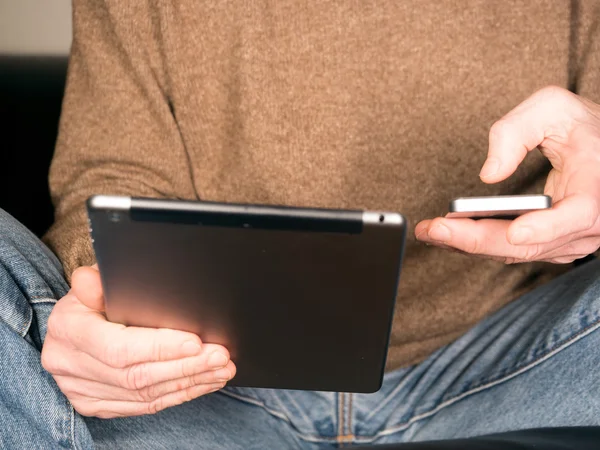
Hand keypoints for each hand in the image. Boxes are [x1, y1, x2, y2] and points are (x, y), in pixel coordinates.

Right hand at [41, 265, 235, 417]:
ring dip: (189, 383)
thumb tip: (95, 277)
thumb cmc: (90, 301)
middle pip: (137, 375)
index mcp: (68, 330)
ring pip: (144, 395)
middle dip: (186, 367)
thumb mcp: (92, 284)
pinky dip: (177, 395)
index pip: (120, 348)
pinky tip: (203, 383)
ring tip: (220, 370)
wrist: (67, 330)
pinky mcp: (96, 405)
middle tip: (220, 357)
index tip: (197, 342)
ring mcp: (81, 391)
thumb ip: (98, 283)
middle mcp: (69, 365)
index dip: (161, 348)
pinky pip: (143, 406)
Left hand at [416, 86, 599, 263]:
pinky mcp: (553, 245)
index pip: (579, 214)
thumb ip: (516, 131)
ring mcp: (572, 238)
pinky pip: (513, 250)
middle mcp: (590, 221)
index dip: (546, 227)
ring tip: (429, 231)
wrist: (598, 148)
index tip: (515, 232)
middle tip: (434, 229)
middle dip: (477, 239)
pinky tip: (448, 235)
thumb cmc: (577, 126)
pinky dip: (480, 244)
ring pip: (517, 252)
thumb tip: (489, 173)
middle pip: (531, 244)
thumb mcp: (551, 108)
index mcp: (596, 185)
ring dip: (470, 245)